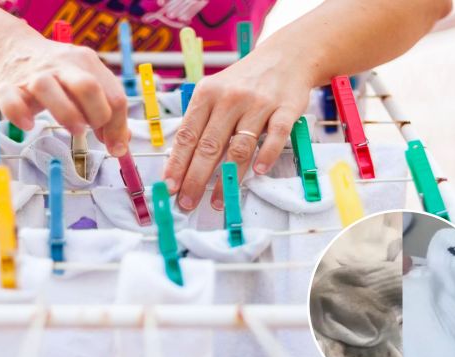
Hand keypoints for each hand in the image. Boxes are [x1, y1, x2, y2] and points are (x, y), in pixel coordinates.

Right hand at [0, 38, 128, 155]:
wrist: (12, 50)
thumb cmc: (57, 74)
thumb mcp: (86, 82)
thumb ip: (106, 110)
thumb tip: (121, 144)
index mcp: (87, 63)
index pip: (114, 96)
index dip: (118, 126)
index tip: (116, 147)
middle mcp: (62, 65)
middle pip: (88, 86)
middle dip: (98, 115)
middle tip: (94, 131)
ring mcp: (34, 74)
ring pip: (47, 88)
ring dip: (66, 115)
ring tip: (75, 130)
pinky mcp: (8, 86)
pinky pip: (11, 100)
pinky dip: (19, 115)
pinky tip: (29, 125)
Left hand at [163, 37, 313, 210]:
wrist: (286, 56)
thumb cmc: (245, 81)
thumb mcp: (215, 91)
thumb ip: (200, 121)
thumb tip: (180, 161)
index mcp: (207, 94)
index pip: (187, 135)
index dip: (177, 164)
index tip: (169, 186)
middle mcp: (231, 98)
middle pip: (209, 146)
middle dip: (195, 178)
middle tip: (187, 202)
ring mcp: (259, 104)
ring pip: (239, 147)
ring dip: (227, 178)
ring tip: (217, 201)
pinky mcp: (285, 109)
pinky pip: (275, 137)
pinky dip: (265, 155)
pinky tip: (258, 172)